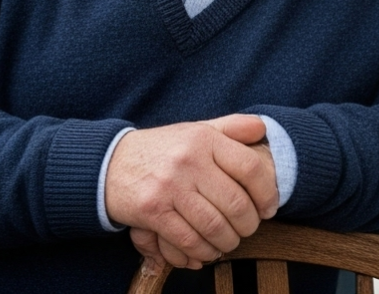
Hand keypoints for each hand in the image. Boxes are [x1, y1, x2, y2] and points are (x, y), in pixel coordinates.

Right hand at [106, 115, 277, 270]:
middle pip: (237, 204)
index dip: (267, 194)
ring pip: (216, 228)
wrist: (111, 162)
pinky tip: (206, 248)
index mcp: (202, 137)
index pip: (250, 168)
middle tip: (245, 228)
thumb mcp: (194, 130)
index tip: (268, 208)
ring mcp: (169, 185)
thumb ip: (229, 128)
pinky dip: (204, 252)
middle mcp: (188, 159)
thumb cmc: (162, 150)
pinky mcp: (153, 210)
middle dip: (248, 225)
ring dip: (227, 242)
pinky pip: (191, 241)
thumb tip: (261, 129)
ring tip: (226, 240)